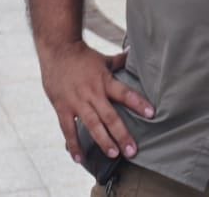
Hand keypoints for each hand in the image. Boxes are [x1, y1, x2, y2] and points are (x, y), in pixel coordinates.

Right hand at [36, 39, 155, 165]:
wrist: (57, 50)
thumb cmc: (83, 56)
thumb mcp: (103, 59)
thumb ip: (119, 62)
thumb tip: (134, 54)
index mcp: (104, 81)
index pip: (125, 93)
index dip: (138, 103)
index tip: (151, 114)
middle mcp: (92, 93)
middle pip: (110, 116)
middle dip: (121, 134)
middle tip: (132, 151)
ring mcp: (77, 102)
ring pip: (92, 125)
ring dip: (103, 141)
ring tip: (113, 154)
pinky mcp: (62, 108)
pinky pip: (68, 130)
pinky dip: (74, 144)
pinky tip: (79, 159)